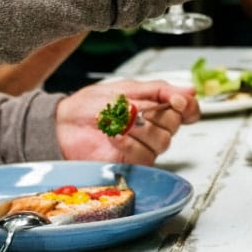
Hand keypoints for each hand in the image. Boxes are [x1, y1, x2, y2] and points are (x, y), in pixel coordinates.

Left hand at [54, 79, 201, 163]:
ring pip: (161, 142)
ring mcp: (142, 146)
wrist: (63, 124)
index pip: (186, 109)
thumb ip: (158, 90)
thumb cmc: (89, 106)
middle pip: (174, 125)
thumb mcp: (125, 88)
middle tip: (136, 107)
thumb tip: (189, 91)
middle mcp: (152, 128)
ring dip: (139, 128)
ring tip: (119, 120)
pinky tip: (114, 134)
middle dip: (156, 114)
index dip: (188, 106)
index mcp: (155, 107)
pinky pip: (143, 156)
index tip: (178, 101)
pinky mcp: (130, 163)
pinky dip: (128, 142)